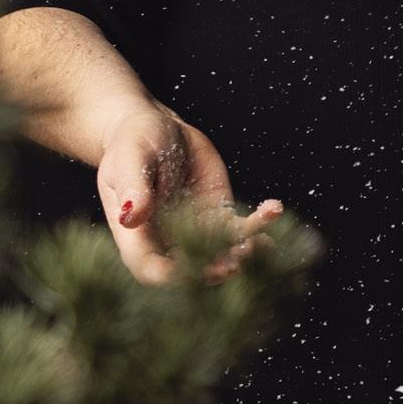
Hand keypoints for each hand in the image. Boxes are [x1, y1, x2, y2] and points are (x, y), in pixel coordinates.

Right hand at [94, 104, 281, 285]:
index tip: (193, 271)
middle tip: (237, 263)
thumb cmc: (132, 143)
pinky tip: (273, 211)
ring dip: (241, 252)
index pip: (150, 268)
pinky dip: (257, 223)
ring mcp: (194, 228)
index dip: (170, 275)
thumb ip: (132, 187)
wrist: (156, 128)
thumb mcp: (130, 159)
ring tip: (260, 243)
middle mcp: (165, 238)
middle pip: (189, 268)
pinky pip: (238, 226)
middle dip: (214, 269)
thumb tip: (130, 217)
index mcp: (136, 234)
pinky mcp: (217, 212)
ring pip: (219, 251)